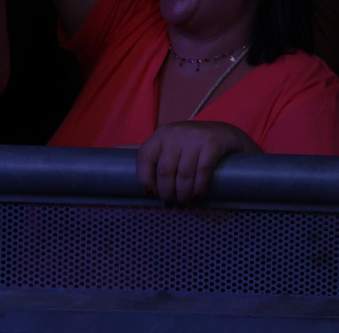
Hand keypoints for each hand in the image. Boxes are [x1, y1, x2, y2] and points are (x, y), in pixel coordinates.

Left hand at [135, 121, 253, 204]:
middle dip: (167, 192)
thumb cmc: (192, 144)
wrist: (226, 135)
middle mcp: (175, 133)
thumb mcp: (169, 144)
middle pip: (165, 170)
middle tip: (171, 205)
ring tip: (184, 204)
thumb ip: (147, 151)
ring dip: (183, 194)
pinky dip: (199, 187)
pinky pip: (202, 170)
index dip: (145, 180)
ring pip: (184, 173)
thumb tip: (113, 150)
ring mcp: (195, 137)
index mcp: (160, 134)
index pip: (144, 158)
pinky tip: (198, 197)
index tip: (151, 195)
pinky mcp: (213, 143)